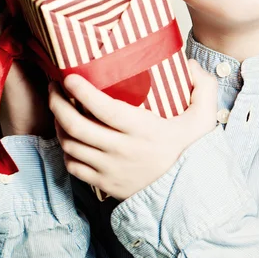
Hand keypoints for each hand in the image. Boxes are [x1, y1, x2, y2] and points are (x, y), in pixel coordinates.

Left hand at [49, 59, 218, 200]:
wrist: (187, 193)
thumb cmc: (192, 151)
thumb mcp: (204, 117)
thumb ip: (203, 86)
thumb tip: (188, 64)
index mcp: (143, 130)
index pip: (104, 108)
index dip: (82, 92)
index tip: (69, 77)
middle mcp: (122, 150)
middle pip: (77, 126)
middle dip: (58, 103)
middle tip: (54, 87)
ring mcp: (110, 169)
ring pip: (70, 146)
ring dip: (58, 125)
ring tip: (58, 108)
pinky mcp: (104, 184)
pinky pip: (73, 167)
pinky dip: (65, 150)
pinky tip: (68, 136)